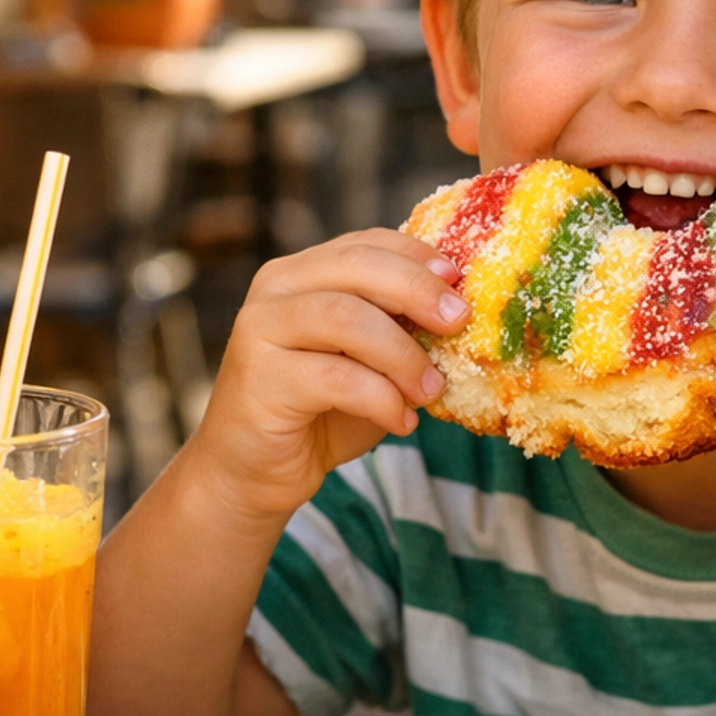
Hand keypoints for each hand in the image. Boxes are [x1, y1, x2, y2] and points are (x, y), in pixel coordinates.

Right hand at [187, 229, 467, 525]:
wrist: (254, 472)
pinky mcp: (260, 379)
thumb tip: (462, 311)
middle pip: (356, 267)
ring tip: (431, 389)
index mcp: (302, 273)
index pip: (365, 244)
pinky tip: (401, 423)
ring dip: (402, 354)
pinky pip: (337, 378)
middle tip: (458, 321)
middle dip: (416, 291)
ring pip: (346, 317)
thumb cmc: (320, 413)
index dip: (417, 256)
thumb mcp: (368, 362)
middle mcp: (275, 289)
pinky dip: (382, 400)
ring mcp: (260, 330)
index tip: (460, 280)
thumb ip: (399, 330)